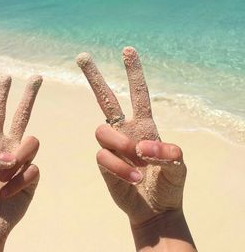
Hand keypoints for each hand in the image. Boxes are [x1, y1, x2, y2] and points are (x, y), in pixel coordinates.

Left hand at [0, 75, 41, 249]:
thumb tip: (4, 150)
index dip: (1, 96)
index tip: (6, 78)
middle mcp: (9, 148)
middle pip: (23, 116)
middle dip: (29, 96)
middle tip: (37, 77)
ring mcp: (22, 162)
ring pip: (32, 143)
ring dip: (17, 160)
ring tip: (3, 178)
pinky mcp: (32, 177)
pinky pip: (33, 169)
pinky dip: (19, 182)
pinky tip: (8, 193)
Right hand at [77, 48, 194, 249]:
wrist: (156, 209)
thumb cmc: (169, 185)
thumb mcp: (179, 166)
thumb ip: (167, 153)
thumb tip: (140, 148)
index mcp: (145, 125)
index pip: (138, 93)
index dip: (134, 72)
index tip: (128, 50)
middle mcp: (125, 131)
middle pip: (105, 99)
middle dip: (94, 77)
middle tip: (82, 56)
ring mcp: (113, 147)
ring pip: (101, 130)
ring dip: (119, 144)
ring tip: (137, 160)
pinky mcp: (104, 164)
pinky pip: (103, 157)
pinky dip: (119, 167)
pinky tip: (134, 179)